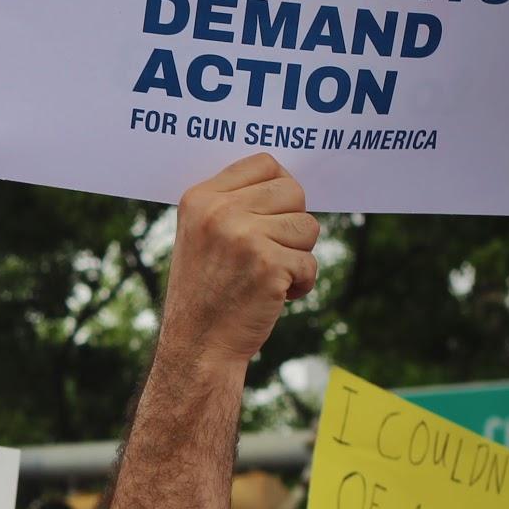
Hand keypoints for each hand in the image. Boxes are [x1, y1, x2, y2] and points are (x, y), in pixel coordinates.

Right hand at [158, 153, 318, 370]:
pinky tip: (276, 296)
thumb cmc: (206, 290)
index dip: (278, 188)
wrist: (197, 345)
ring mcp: (244, 238)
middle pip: (293, 191)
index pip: (264, 163)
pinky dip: (301, 284)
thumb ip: (232, 204)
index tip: (271, 215)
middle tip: (270, 252)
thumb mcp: (200, 235)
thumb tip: (285, 181)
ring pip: (308, 226)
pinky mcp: (268, 266)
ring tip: (270, 275)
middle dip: (292, 224)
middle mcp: (219, 212)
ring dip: (298, 255)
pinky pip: (311, 263)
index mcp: (200, 198)